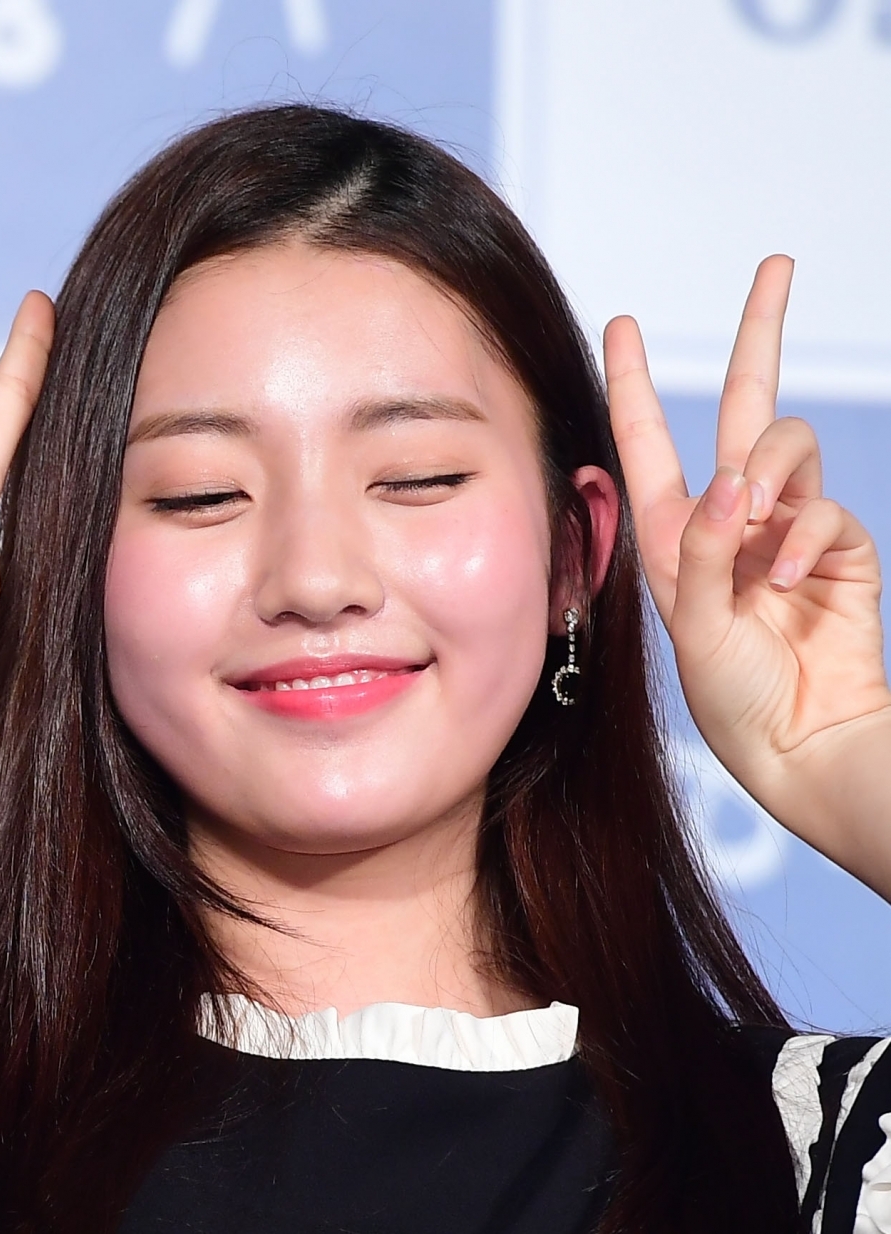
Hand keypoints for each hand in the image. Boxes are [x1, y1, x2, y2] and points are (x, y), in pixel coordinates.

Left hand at [605, 258, 890, 899]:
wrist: (802, 745)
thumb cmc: (735, 702)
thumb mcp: (696, 629)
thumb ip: (706, 552)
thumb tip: (731, 481)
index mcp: (674, 538)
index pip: (649, 442)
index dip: (633, 381)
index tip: (620, 321)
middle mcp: (729, 522)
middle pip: (746, 403)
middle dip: (760, 331)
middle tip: (777, 262)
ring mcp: (787, 529)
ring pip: (787, 447)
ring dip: (770, 476)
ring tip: (756, 538)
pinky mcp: (838, 547)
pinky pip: (824, 507)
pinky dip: (805, 539)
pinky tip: (788, 586)